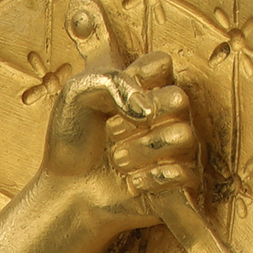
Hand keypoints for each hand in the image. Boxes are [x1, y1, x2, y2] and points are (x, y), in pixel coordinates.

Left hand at [41, 53, 198, 232]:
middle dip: (141, 119)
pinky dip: (156, 177)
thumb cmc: (72, 139)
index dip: (137, 80)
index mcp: (145, 85)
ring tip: (117, 160)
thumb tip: (147, 110)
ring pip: (184, 136)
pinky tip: (133, 183)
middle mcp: (166, 113)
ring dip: (145, 149)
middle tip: (111, 132)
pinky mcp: (177, 182)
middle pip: (179, 99)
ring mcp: (173, 148)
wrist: (64, 190)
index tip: (108, 100)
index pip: (161, 63)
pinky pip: (187, 174)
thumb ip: (112, 82)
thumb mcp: (77, 95)